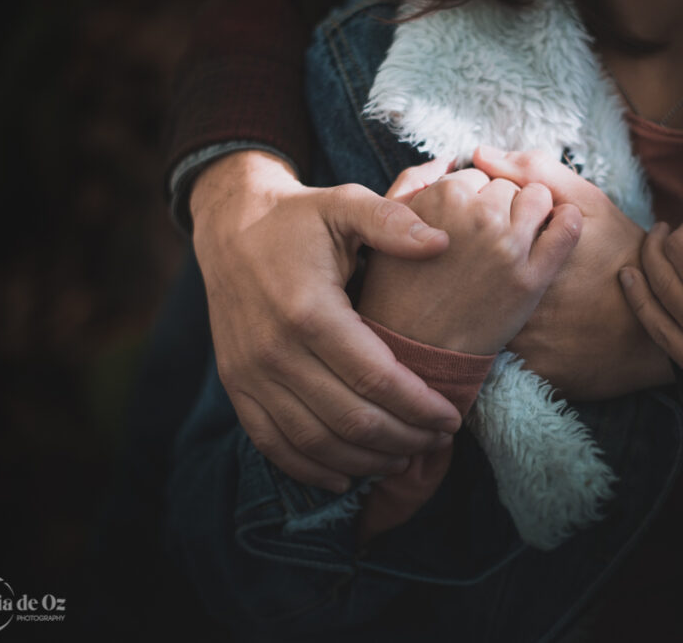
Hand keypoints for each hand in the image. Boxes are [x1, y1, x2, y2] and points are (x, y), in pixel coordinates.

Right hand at [190, 151, 461, 492]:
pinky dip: (311, 470)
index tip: (452, 416)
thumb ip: (392, 221)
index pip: (376, 378)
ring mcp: (250, 373)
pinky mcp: (236, 386)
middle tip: (437, 440)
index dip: (420, 405)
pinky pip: (273, 444)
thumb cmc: (299, 219)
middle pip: (352, 420)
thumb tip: (442, 243)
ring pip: (317, 442)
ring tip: (404, 457)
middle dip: (404, 438)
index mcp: (309, 309)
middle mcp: (275, 350)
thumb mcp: (345, 204)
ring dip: (366, 460)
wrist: (230, 228)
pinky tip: (346, 477)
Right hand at [359, 167, 582, 354]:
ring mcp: (507, 247)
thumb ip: (412, 182)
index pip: (476, 174)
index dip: (473, 198)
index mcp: (442, 197)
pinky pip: (568, 228)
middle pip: (507, 186)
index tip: (465, 223)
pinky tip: (556, 232)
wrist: (416, 351)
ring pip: (539, 199)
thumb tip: (450, 158)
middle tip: (485, 238)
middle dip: (500, 205)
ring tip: (515, 239)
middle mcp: (477, 216)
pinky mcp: (531, 277)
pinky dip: (567, 223)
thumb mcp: (389, 228)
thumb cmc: (398, 289)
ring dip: (532, 212)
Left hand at [471, 147, 671, 399]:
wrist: (659, 322)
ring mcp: (527, 341)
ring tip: (519, 297)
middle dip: (482, 272)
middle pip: (474, 282)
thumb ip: (536, 172)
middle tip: (508, 268)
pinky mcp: (535, 371)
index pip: (473, 238)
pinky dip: (508, 338)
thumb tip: (479, 153)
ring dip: (489, 307)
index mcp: (525, 255)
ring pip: (484, 320)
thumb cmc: (621, 255)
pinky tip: (529, 325)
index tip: (507, 237)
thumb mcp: (589, 204)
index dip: (485, 235)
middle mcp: (521, 300)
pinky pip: (503, 354)